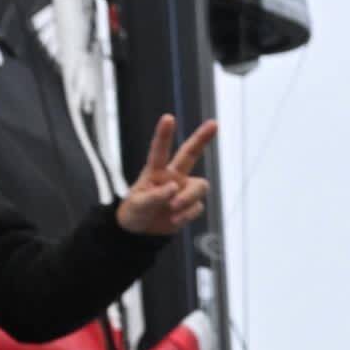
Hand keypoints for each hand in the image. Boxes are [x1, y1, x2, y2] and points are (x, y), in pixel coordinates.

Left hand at [116, 114, 216, 236]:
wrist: (142, 231)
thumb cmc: (136, 211)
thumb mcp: (137, 204)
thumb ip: (154, 195)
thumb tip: (173, 187)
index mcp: (155, 171)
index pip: (159, 150)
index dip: (164, 134)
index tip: (168, 118)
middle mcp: (173, 176)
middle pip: (191, 153)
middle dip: (202, 138)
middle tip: (214, 124)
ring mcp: (184, 190)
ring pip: (200, 186)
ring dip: (189, 197)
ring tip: (174, 208)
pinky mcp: (191, 205)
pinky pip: (197, 207)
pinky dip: (186, 214)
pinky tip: (174, 219)